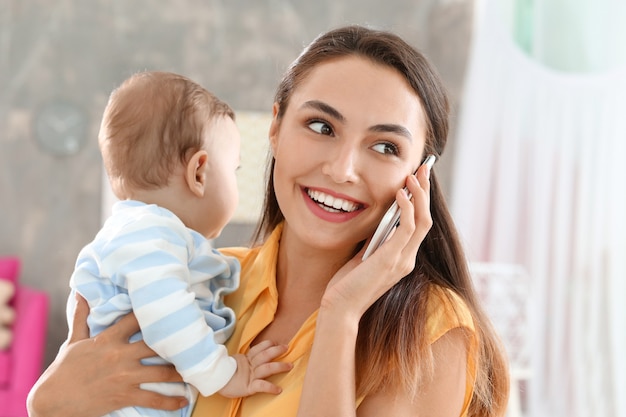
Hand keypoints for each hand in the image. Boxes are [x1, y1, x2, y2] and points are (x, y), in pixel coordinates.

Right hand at [27, 295, 185, 416]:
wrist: (52, 401)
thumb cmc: (63, 370)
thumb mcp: (73, 341)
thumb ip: (82, 317)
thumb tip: (80, 292)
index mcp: (109, 339)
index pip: (137, 319)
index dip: (156, 311)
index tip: (176, 304)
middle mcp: (120, 354)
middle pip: (157, 344)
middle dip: (178, 342)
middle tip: (198, 340)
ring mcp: (124, 376)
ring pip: (162, 372)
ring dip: (183, 371)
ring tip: (199, 369)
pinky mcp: (124, 395)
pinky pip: (153, 398)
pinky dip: (171, 400)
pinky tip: (184, 400)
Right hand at [218, 340, 292, 397]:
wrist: (213, 382)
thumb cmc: (223, 374)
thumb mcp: (234, 363)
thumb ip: (243, 359)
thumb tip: (251, 355)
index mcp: (245, 359)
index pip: (258, 348)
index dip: (267, 344)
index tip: (275, 342)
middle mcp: (249, 365)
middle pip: (264, 355)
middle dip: (276, 350)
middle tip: (286, 347)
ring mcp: (250, 375)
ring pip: (266, 368)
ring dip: (279, 366)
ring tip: (290, 366)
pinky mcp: (249, 387)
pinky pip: (261, 386)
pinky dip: (270, 388)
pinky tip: (278, 390)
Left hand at [323, 163, 432, 315]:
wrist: (339, 307)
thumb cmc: (347, 283)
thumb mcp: (364, 255)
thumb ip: (376, 239)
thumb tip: (379, 217)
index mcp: (402, 258)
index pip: (419, 225)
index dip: (421, 200)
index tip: (418, 179)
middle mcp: (408, 259)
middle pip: (426, 219)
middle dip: (425, 192)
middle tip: (423, 168)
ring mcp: (402, 260)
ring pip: (422, 221)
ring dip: (420, 195)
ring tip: (413, 175)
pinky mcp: (391, 259)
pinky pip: (407, 228)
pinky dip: (407, 208)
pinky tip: (401, 194)